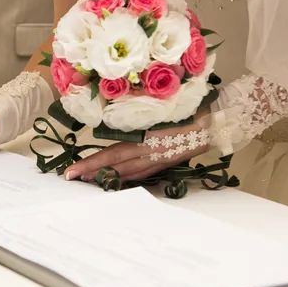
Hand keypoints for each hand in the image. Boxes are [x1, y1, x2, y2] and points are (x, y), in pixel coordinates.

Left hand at [64, 112, 210, 182]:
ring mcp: (158, 160)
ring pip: (128, 172)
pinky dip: (126, 177)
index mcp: (146, 139)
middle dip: (92, 173)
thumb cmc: (188, 107)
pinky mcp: (165, 162)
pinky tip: (117, 178)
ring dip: (107, 177)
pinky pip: (141, 172)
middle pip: (116, 167)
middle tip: (72, 177)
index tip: (72, 170)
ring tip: (87, 179)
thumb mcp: (160, 107)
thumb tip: (114, 118)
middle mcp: (150, 153)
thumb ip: (137, 114)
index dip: (91, 163)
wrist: (215, 120)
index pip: (112, 155)